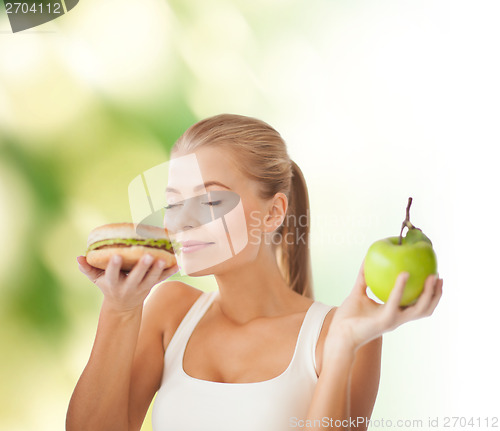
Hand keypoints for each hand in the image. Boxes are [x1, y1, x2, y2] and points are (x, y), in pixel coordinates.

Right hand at [77, 254, 178, 311]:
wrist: (123, 306)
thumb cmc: (108, 285)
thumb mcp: (96, 279)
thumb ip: (88, 268)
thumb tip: (79, 257)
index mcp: (114, 283)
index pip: (112, 274)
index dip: (113, 266)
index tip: (115, 255)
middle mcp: (129, 286)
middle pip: (136, 277)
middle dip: (141, 268)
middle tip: (147, 256)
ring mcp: (142, 287)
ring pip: (151, 279)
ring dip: (158, 269)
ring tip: (164, 258)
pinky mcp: (152, 286)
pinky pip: (163, 278)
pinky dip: (170, 271)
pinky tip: (177, 263)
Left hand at [326, 259, 442, 352]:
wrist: (339, 333)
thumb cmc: (348, 316)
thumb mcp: (358, 293)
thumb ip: (363, 278)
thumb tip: (366, 259)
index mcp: (394, 312)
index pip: (418, 305)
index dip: (429, 294)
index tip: (434, 277)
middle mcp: (397, 318)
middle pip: (425, 309)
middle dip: (436, 295)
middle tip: (438, 276)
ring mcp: (393, 320)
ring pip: (419, 309)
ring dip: (428, 293)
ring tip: (430, 277)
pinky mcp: (385, 321)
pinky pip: (395, 302)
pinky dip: (401, 288)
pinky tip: (404, 274)